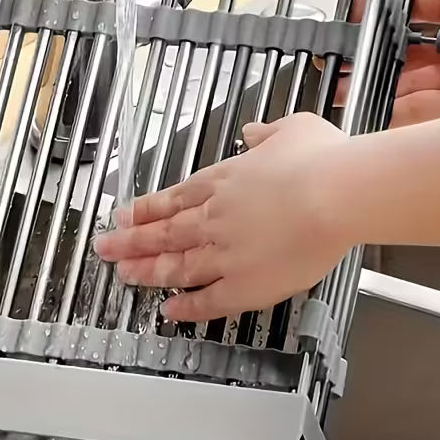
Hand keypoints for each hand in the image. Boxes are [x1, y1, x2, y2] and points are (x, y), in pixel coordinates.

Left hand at [94, 114, 350, 321]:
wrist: (335, 194)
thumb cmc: (321, 161)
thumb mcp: (292, 129)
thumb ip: (267, 132)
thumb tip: (254, 131)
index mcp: (222, 181)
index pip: (171, 199)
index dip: (144, 210)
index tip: (123, 217)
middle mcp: (215, 217)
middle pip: (162, 233)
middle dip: (129, 242)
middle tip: (104, 248)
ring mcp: (226, 253)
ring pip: (175, 266)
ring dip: (147, 271)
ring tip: (123, 275)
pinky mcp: (246, 284)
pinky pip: (207, 300)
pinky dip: (186, 307)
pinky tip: (169, 311)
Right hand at [336, 0, 439, 126]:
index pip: (413, 6)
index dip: (383, 8)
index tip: (353, 12)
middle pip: (404, 49)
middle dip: (370, 52)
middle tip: (340, 51)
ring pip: (403, 84)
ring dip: (370, 83)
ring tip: (340, 80)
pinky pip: (413, 115)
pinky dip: (385, 112)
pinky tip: (363, 103)